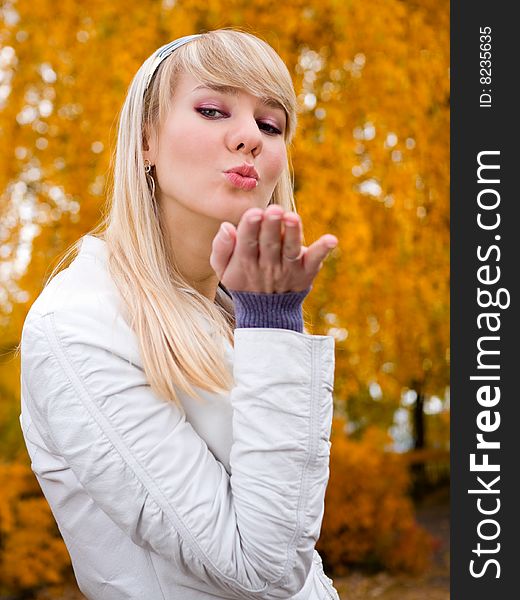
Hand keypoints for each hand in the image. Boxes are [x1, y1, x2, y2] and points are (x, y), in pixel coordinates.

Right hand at [210, 204, 337, 292]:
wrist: (267, 312)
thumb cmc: (243, 280)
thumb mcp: (223, 269)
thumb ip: (221, 248)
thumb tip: (226, 226)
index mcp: (245, 262)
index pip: (247, 243)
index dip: (250, 228)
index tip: (254, 213)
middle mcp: (267, 266)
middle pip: (269, 244)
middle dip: (271, 226)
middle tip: (274, 210)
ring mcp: (288, 269)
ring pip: (289, 250)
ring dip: (292, 233)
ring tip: (292, 218)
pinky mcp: (306, 271)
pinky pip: (315, 260)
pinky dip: (322, 250)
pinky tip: (331, 240)